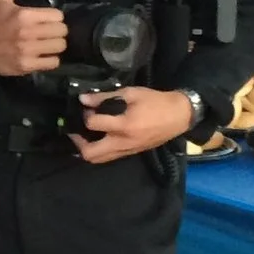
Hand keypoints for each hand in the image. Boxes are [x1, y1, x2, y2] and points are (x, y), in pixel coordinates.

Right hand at [0, 0, 66, 77]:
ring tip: (47, 45)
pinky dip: (50, 60)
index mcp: (25, 15)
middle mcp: (28, 33)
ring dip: (55, 45)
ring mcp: (28, 51)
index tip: (47, 20)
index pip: (58, 16)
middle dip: (57, 31)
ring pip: (59, 46)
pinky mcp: (26, 65)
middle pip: (62, 31)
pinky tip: (43, 56)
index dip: (54, 17)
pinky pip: (53, 63)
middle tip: (49, 33)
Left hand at [74, 87, 195, 163]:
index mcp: (124, 125)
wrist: (179, 116)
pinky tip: (97, 138)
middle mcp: (123, 142)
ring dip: (86, 149)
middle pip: (90, 153)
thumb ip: (105, 97)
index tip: (84, 106)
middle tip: (73, 130)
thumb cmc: (156, 101)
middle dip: (77, 142)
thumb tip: (84, 99)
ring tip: (82, 135)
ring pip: (98, 159)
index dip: (85, 114)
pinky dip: (98, 150)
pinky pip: (109, 157)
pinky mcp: (131, 153)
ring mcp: (127, 151)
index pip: (93, 124)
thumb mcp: (131, 93)